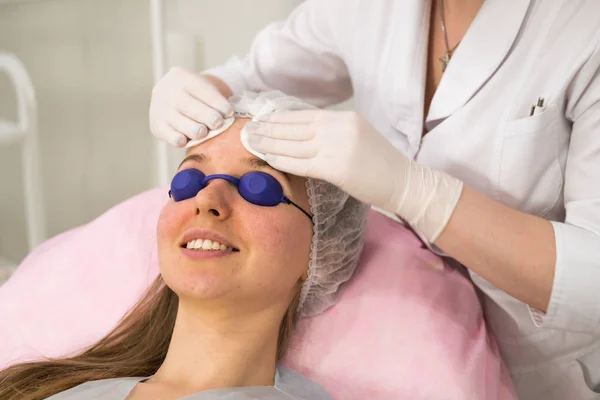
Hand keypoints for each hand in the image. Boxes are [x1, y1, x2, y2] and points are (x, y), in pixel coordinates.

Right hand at [149, 67, 233, 146]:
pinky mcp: (156, 126)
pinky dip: (179, 139)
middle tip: (217, 124)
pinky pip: (169, 135)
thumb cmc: (194, 96)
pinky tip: (186, 140)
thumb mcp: (202, 89)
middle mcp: (167, 91)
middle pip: (189, 105)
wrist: (169, 98)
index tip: (229, 113)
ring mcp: (159, 108)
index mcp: (182, 77)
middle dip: (207, 116)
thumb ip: (214, 100)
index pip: (201, 90)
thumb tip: (228, 116)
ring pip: (179, 122)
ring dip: (194, 129)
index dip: (217, 102)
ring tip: (203, 132)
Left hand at [246, 110, 463, 241]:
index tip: (261, 120)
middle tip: (246, 130)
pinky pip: (300, 162)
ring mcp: (337, 146)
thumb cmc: (380, 165)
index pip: (304, 115)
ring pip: (293, 143)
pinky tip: (267, 158)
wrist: (404, 181)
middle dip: (268, 129)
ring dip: (268, 143)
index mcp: (344, 118)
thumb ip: (333, 133)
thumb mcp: (357, 137)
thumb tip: (302, 135)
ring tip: (249, 142)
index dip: (279, 118)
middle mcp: (339, 127)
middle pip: (294, 127)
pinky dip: (281, 160)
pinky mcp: (335, 167)